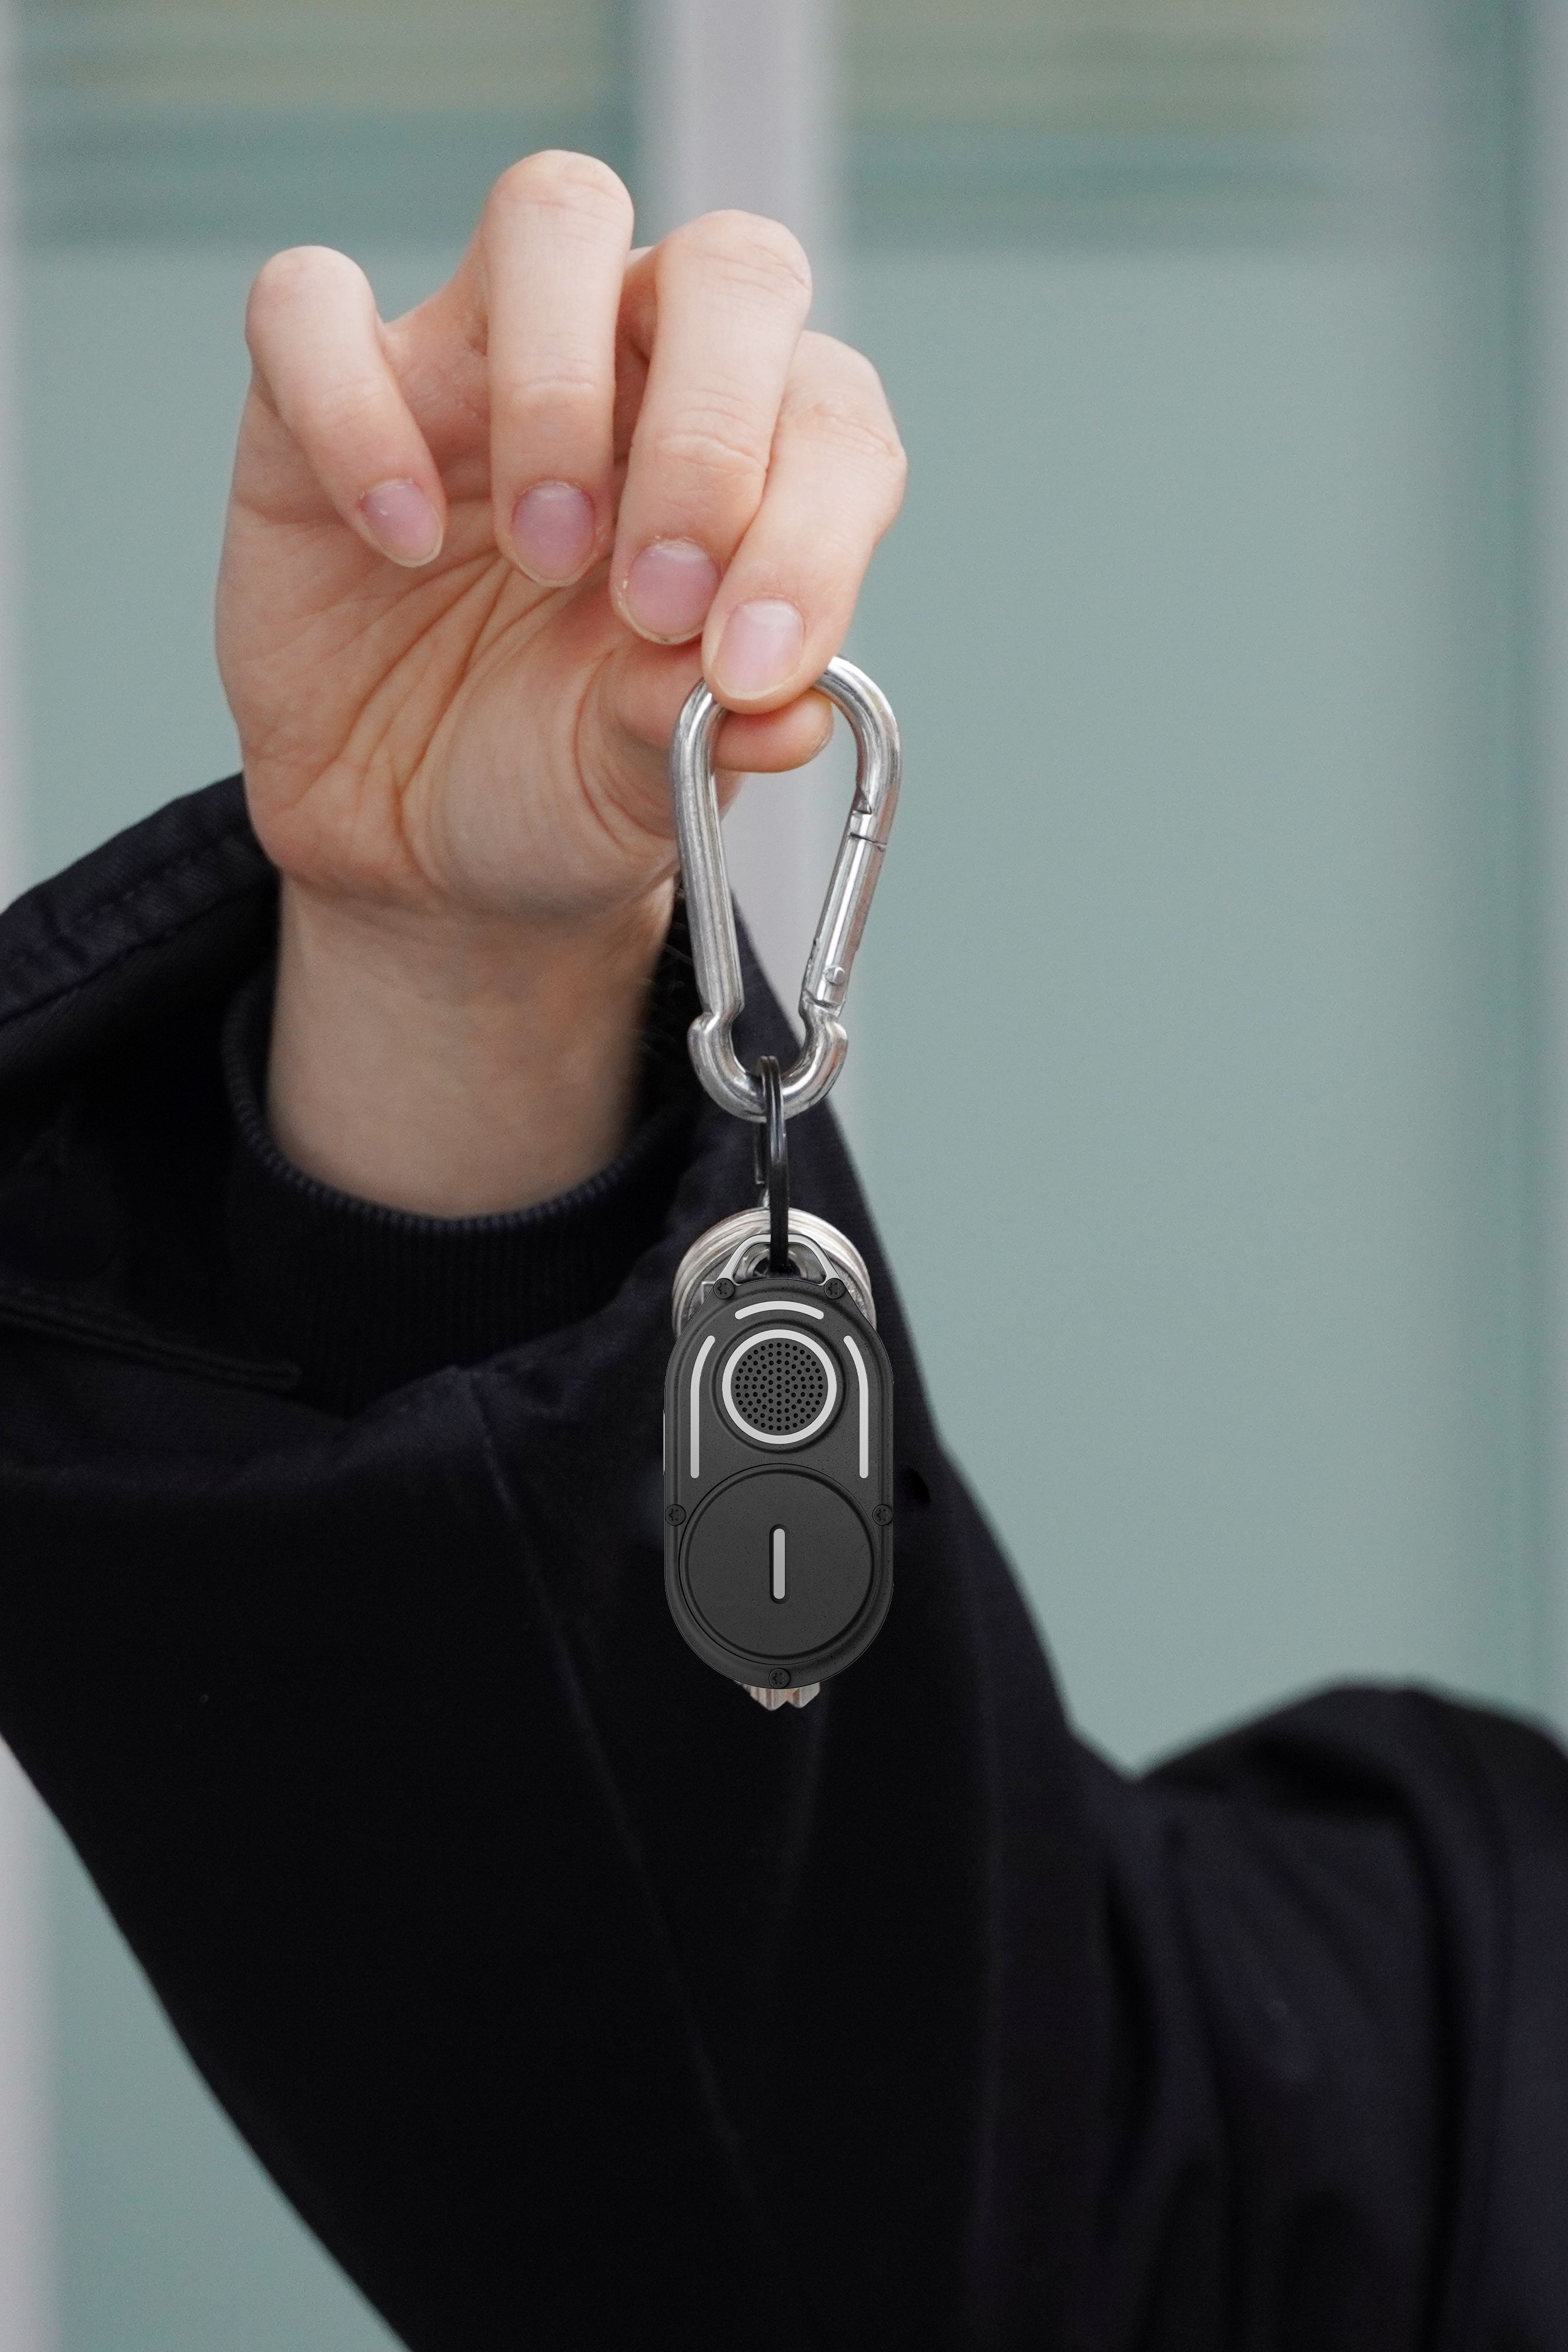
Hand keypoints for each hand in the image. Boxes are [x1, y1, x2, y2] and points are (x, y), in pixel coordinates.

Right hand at [217, 150, 905, 1212]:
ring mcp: (480, 360)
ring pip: (554, 218)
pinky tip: (393, 538)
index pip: (830, 412)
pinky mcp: (321, 389)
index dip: (813, 526)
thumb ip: (708, 733)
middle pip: (727, 270)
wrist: (414, 849)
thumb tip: (785, 712)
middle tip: (658, 596)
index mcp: (754, 463)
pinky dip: (356, 409)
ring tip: (542, 556)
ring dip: (561, 390)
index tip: (747, 666)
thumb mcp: (644, 789)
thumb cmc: (557, 780)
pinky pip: (316, 304)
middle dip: (710, 430)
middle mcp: (638, 373)